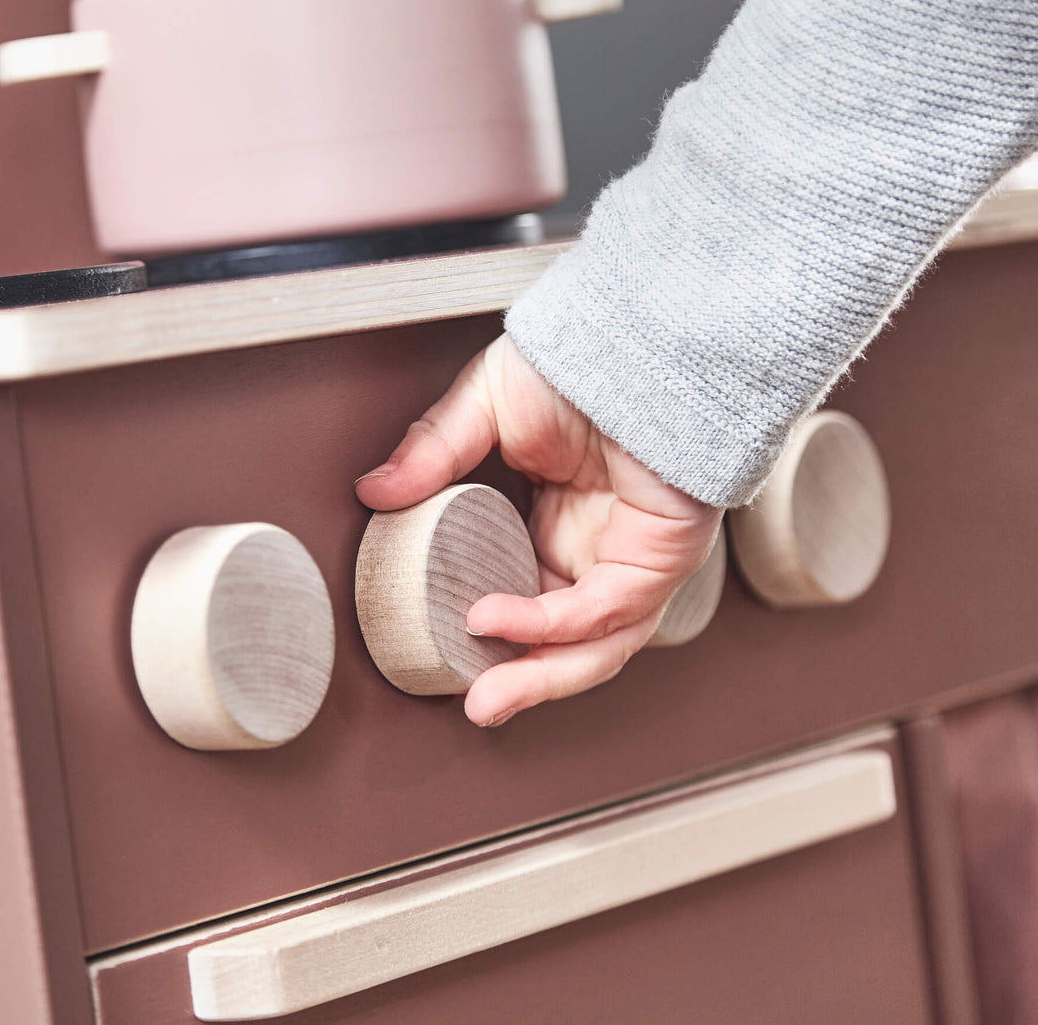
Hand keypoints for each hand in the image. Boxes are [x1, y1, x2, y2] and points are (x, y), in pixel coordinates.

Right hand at [355, 335, 721, 726]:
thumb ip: (434, 454)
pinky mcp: (662, 552)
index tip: (452, 653)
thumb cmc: (581, 361)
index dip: (500, 637)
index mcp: (568, 525)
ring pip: (597, 644)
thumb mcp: (486, 408)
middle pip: (572, 640)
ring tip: (486, 699)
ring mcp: (637, 555)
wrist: (637, 332)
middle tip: (472, 704)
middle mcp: (604, 549)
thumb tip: (375, 492)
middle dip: (522, 679)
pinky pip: (604, 606)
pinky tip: (495, 620)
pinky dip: (548, 621)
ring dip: (541, 675)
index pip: (537, 603)